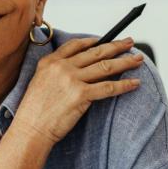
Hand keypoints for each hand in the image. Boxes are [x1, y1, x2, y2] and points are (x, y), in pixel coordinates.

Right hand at [12, 37, 142, 144]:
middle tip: (129, 42)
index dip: (93, 41)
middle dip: (116, 46)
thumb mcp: (40, 83)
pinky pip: (108, 87)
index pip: (76, 45)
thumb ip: (56, 73)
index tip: (105, 40)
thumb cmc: (34, 112)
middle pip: (95, 52)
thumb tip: (79, 72)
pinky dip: (124, 85)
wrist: (30, 129)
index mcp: (50, 62)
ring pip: (105, 66)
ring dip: (125, 61)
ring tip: (137, 59)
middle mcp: (62, 67)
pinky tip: (134, 83)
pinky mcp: (81, 95)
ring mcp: (72, 80)